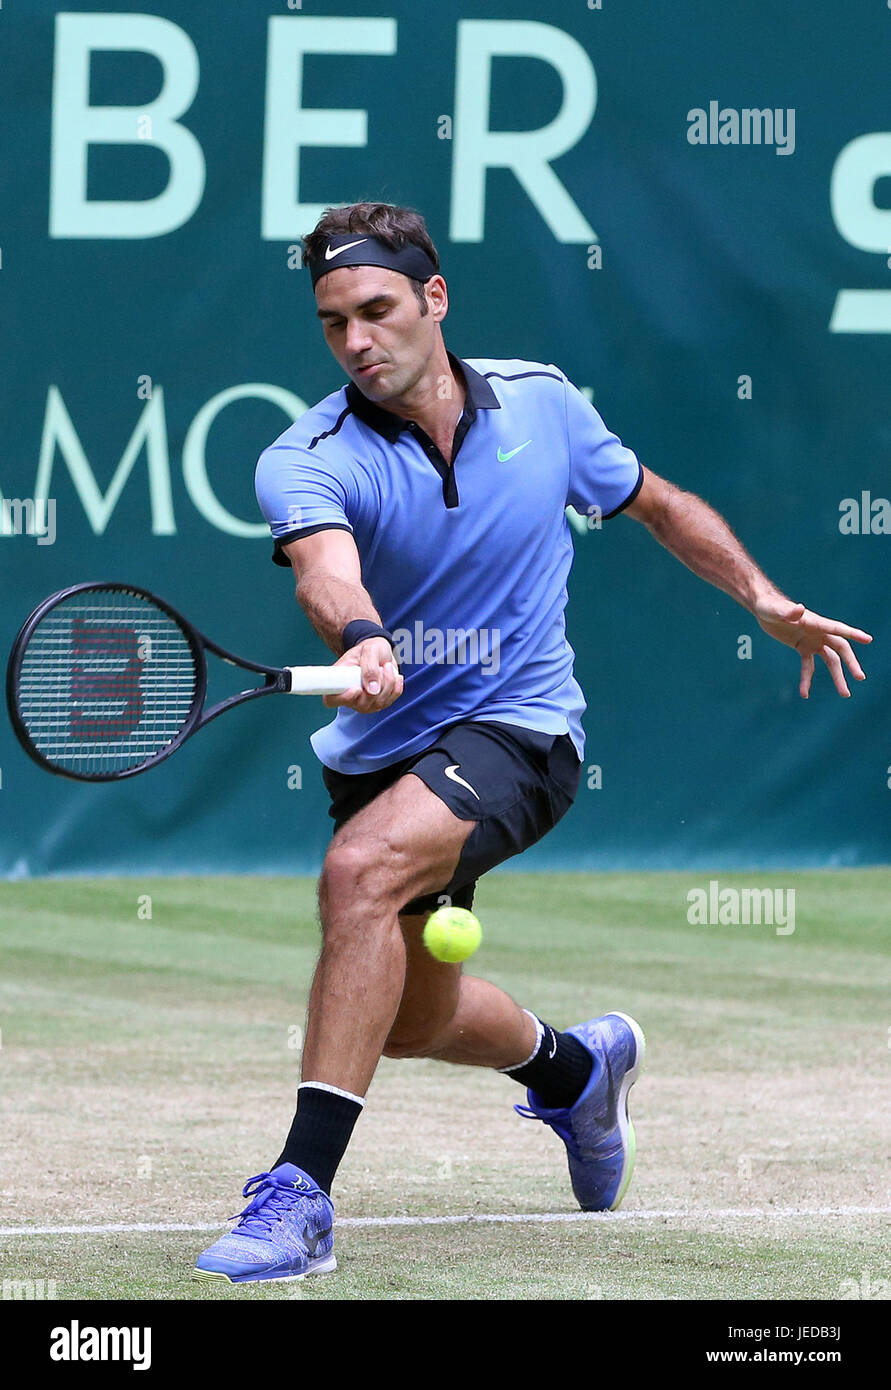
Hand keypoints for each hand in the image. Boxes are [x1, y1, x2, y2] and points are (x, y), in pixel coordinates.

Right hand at [322, 637, 403, 711]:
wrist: (380, 652)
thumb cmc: (369, 649)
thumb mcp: (369, 650)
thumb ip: (369, 668)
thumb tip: (372, 690)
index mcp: (338, 681)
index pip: (331, 700)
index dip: (343, 698)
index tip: (357, 688)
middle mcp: (350, 696)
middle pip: (361, 704)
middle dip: (376, 685)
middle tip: (380, 667)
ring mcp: (364, 702)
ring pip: (378, 703)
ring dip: (388, 683)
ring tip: (386, 666)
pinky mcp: (378, 703)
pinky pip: (389, 701)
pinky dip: (395, 687)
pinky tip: (394, 676)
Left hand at [754, 595, 871, 697]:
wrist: (763, 608)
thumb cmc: (770, 606)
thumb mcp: (776, 611)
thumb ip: (788, 612)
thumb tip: (800, 609)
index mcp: (815, 622)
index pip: (837, 629)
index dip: (853, 634)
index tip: (868, 639)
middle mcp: (818, 632)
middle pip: (840, 648)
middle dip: (851, 663)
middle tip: (860, 678)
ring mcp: (812, 641)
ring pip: (830, 660)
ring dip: (837, 677)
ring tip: (845, 694)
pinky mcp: (803, 648)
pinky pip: (809, 666)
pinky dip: (807, 679)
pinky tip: (804, 694)